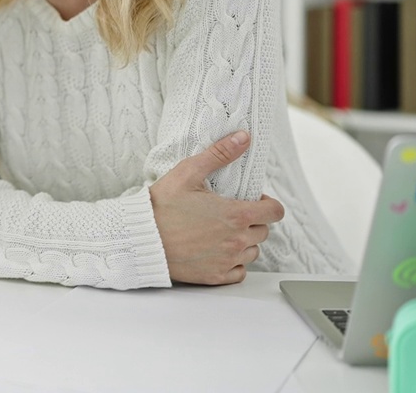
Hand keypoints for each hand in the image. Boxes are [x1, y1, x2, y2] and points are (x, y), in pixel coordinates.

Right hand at [149, 131, 284, 284]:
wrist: (140, 239)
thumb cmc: (161, 206)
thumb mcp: (188, 172)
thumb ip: (219, 154)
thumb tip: (243, 138)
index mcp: (236, 214)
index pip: (275, 212)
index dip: (267, 204)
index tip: (252, 201)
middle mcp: (237, 240)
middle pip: (263, 231)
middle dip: (252, 221)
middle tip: (228, 214)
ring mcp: (227, 261)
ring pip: (252, 252)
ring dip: (243, 242)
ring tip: (220, 233)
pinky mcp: (215, 277)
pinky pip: (239, 272)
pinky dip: (233, 263)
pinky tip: (217, 252)